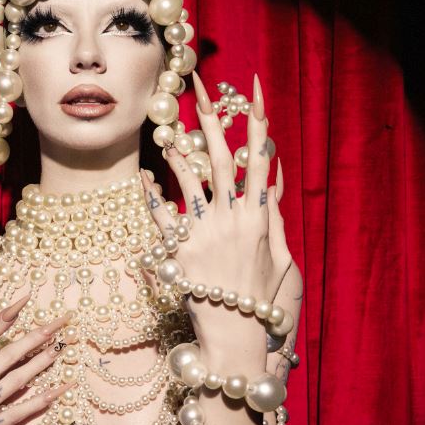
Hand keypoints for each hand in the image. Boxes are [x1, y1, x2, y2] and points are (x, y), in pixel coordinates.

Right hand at [0, 295, 72, 424]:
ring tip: (62, 347)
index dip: (4, 318)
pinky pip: (21, 411)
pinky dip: (43, 399)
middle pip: (8, 355)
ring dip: (42, 362)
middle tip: (60, 321)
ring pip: (18, 379)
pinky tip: (61, 389)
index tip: (24, 301)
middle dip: (36, 336)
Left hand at [141, 71, 291, 347]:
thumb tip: (271, 184)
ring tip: (165, 124)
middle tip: (199, 86)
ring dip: (178, 150)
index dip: (258, 121)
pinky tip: (143, 175)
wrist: (238, 337)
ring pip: (190, 182)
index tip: (253, 91)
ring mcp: (205, 236)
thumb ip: (273, 220)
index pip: (259, 158)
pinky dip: (153, 195)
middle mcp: (232, 220)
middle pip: (221, 158)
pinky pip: (162, 218)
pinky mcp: (181, 253)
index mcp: (259, 218)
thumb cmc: (263, 301)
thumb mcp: (281, 260)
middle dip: (211, 119)